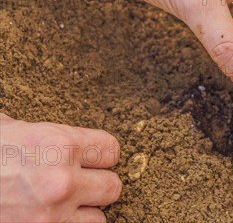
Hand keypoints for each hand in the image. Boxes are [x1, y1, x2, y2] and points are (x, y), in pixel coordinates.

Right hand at [0, 113, 121, 222]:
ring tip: (63, 206)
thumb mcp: (7, 129)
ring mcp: (53, 215)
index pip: (111, 151)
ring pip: (98, 220)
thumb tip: (40, 129)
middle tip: (81, 185)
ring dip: (83, 214)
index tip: (93, 159)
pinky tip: (48, 218)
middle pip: (112, 187)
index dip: (101, 155)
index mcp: (59, 144)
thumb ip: (37, 132)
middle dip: (97, 186)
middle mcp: (63, 180)